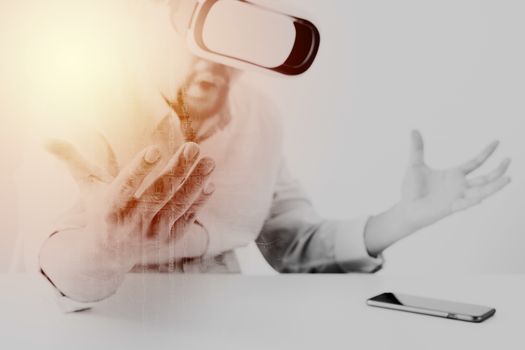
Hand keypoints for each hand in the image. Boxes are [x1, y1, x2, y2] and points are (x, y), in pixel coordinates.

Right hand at [46, 139, 214, 266]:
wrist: (108, 254)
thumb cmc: (99, 212)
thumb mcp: (87, 189)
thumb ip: (74, 163)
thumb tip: (47, 141)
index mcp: (110, 209)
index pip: (125, 187)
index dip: (140, 168)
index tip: (156, 148)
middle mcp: (132, 224)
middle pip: (158, 194)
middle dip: (178, 170)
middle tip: (193, 147)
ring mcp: (153, 234)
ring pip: (178, 205)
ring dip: (196, 183)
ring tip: (209, 161)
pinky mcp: (169, 240)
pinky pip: (188, 218)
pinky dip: (200, 202)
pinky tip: (210, 183)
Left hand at [401, 130, 510, 230]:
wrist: (405, 208)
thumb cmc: (412, 189)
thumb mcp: (415, 164)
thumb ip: (417, 148)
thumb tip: (414, 130)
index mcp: (454, 175)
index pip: (475, 163)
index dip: (486, 153)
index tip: (497, 142)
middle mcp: (459, 186)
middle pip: (485, 178)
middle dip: (498, 170)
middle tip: (509, 159)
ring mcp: (456, 198)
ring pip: (481, 192)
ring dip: (495, 186)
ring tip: (508, 178)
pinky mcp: (449, 208)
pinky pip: (464, 205)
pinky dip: (472, 201)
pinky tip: (482, 198)